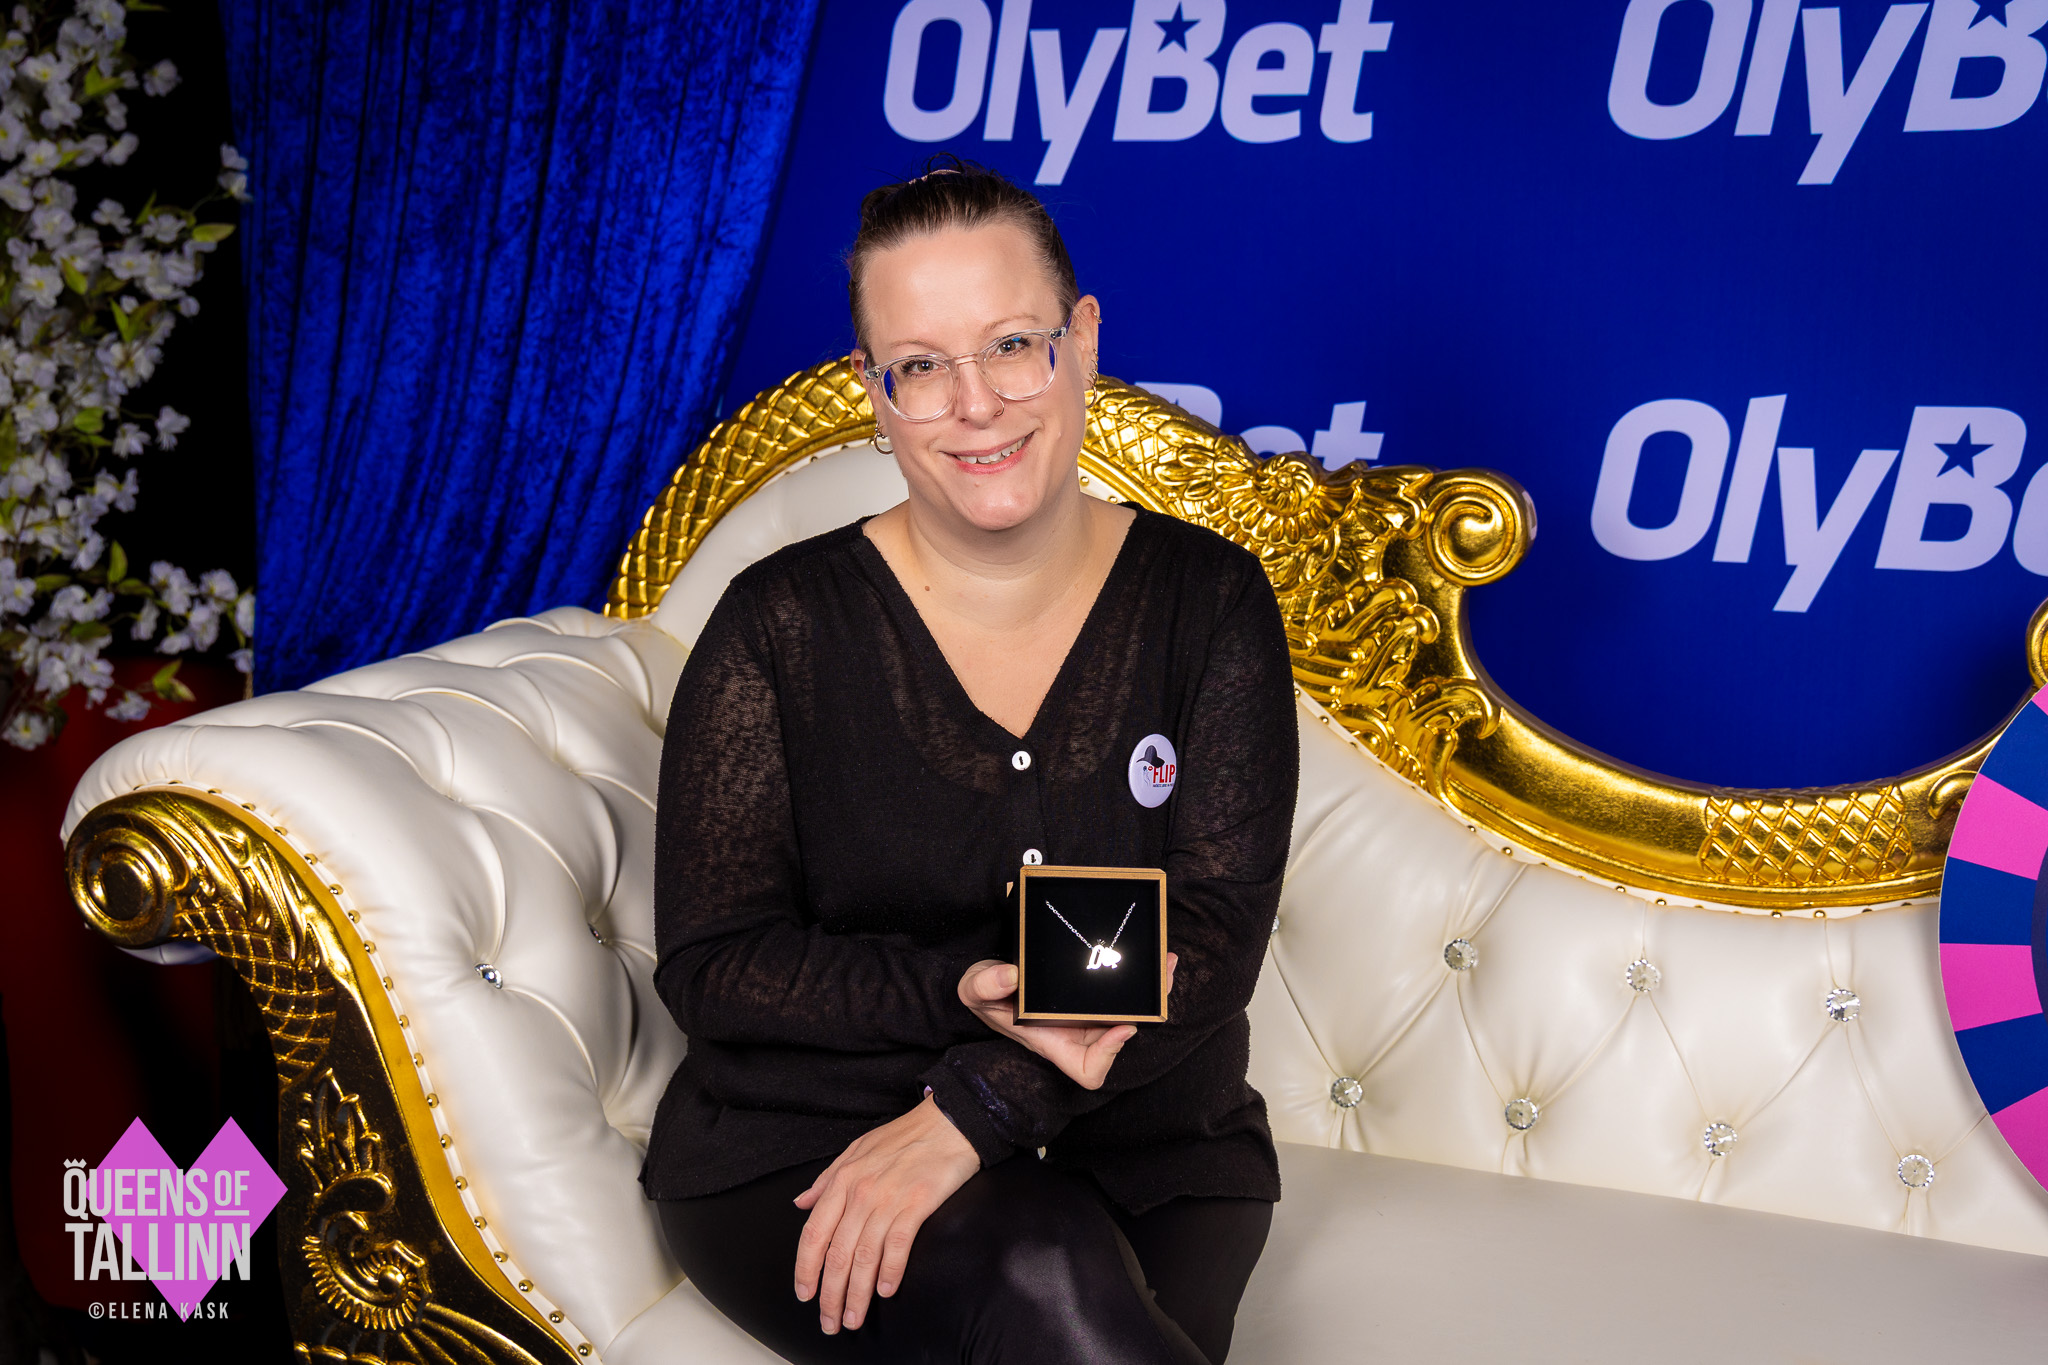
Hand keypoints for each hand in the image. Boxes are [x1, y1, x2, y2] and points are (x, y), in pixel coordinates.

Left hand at [792, 1095, 978, 1334]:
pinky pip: (897, 1245)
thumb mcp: (856, 1150)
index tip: (804, 1294)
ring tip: (854, 1318)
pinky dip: (890, 1272)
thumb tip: (801, 1202)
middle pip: (837, 1254)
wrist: (948, 1122)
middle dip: (830, 1295)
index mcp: (842, 1180)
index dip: (806, 1268)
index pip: (814, 1233)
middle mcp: (861, 1193)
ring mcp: (888, 1199)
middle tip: (830, 1322)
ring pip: (864, 1257)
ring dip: (857, 1294)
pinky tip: (886, 1291)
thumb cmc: (903, 1136)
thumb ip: (826, 1179)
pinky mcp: (917, 1204)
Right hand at [957, 952, 1178, 1089]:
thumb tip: (1011, 975)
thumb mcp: (973, 989)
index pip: (1088, 1069)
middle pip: (1120, 1036)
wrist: (991, 972)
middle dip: (1146, 1011)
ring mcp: (1086, 1012)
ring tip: (1165, 960)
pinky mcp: (1091, 991)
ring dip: (1151, 991)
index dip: (1109, 1056)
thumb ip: (984, 985)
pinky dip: (1140, 976)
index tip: (1122, 1027)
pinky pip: (1123, 991)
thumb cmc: (985, 991)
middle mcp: (1076, 1031)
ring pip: (1129, 1012)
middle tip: (1160, 979)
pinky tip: (1151, 952)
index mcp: (1052, 1041)